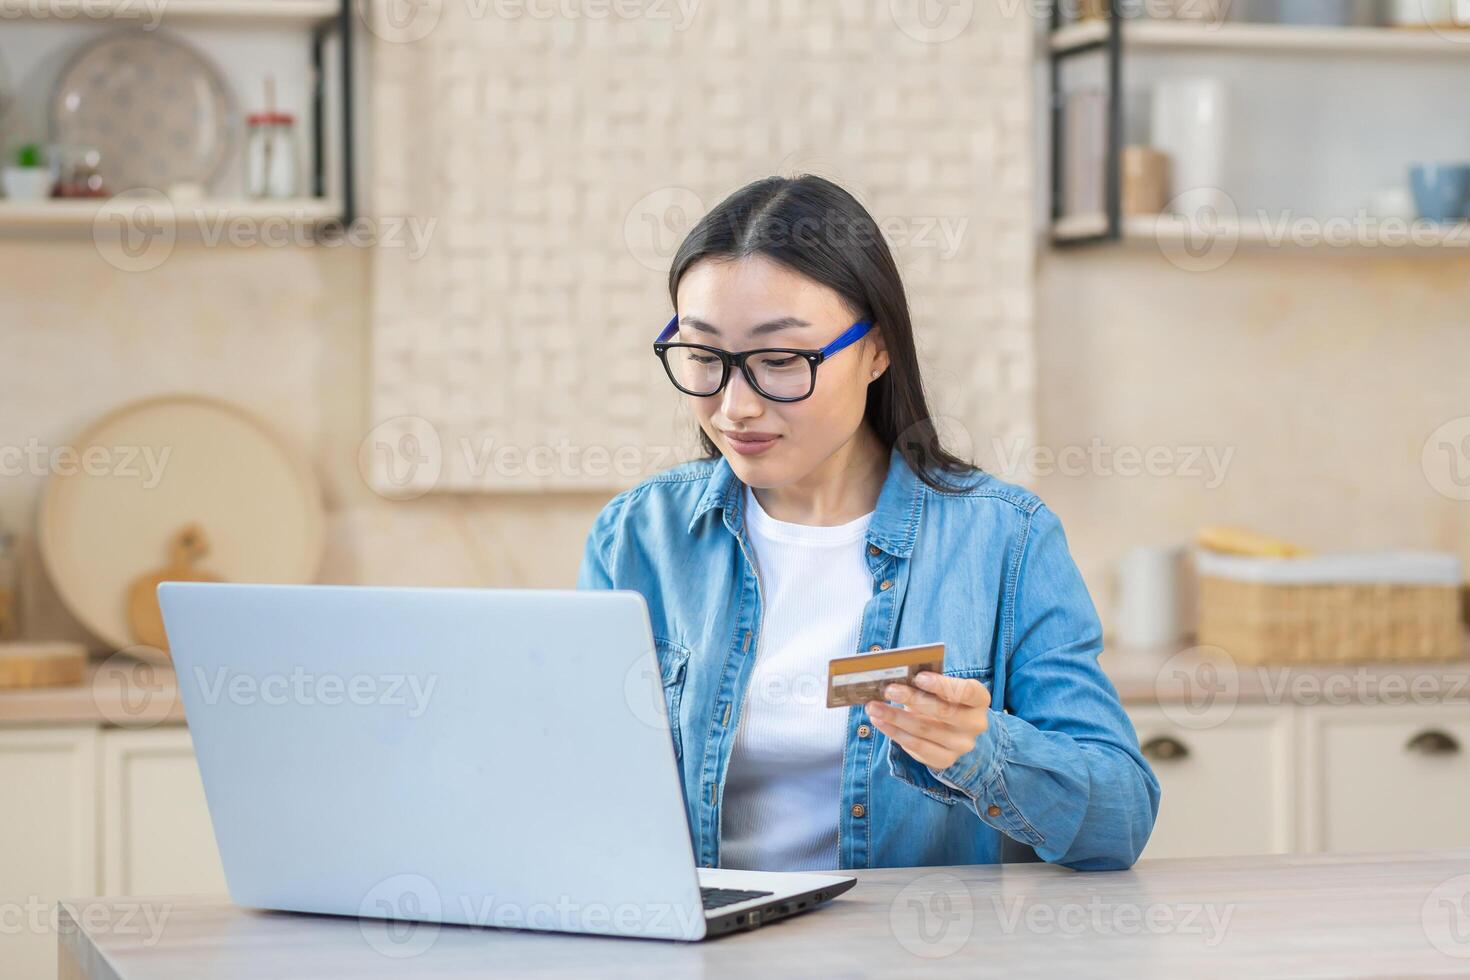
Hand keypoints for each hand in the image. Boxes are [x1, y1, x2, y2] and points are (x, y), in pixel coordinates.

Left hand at [866, 671, 991, 771]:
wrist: (958, 730)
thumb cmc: (946, 700)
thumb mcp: (944, 689)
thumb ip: (927, 684)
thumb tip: (896, 678)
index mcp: (980, 700)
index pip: (966, 691)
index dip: (942, 685)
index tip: (918, 677)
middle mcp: (976, 724)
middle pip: (942, 711)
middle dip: (912, 699)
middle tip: (888, 690)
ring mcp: (961, 745)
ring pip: (925, 730)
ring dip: (895, 717)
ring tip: (873, 707)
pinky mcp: (945, 760)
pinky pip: (916, 747)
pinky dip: (894, 733)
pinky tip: (879, 721)